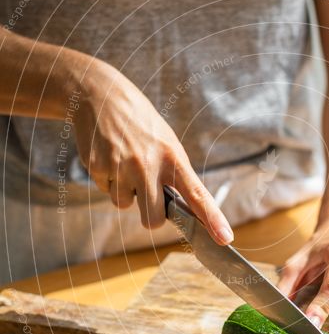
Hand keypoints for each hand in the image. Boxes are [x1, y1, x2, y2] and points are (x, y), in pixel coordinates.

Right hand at [73, 60, 232, 241]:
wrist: (101, 96)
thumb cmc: (142, 124)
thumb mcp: (167, 143)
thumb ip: (175, 175)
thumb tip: (184, 211)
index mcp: (173, 157)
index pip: (197, 194)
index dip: (212, 219)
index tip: (225, 238)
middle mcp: (148, 165)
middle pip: (153, 219)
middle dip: (150, 216)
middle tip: (147, 196)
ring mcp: (121, 167)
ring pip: (124, 205)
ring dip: (125, 192)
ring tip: (125, 162)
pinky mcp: (98, 167)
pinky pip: (106, 191)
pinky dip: (108, 180)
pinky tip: (110, 156)